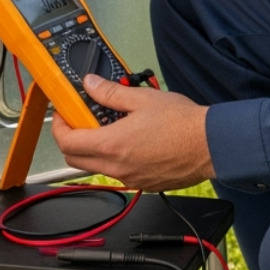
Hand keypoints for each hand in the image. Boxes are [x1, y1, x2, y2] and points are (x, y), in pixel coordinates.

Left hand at [52, 75, 213, 191]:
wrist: (210, 145)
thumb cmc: (182, 123)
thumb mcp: (142, 99)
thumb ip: (111, 92)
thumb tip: (91, 84)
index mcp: (112, 145)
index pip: (67, 142)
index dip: (58, 126)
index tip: (63, 114)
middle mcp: (117, 167)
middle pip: (75, 159)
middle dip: (71, 139)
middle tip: (81, 121)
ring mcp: (130, 179)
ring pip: (97, 167)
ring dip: (94, 149)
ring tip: (111, 127)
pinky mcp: (144, 184)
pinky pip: (119, 173)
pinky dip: (115, 159)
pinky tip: (132, 142)